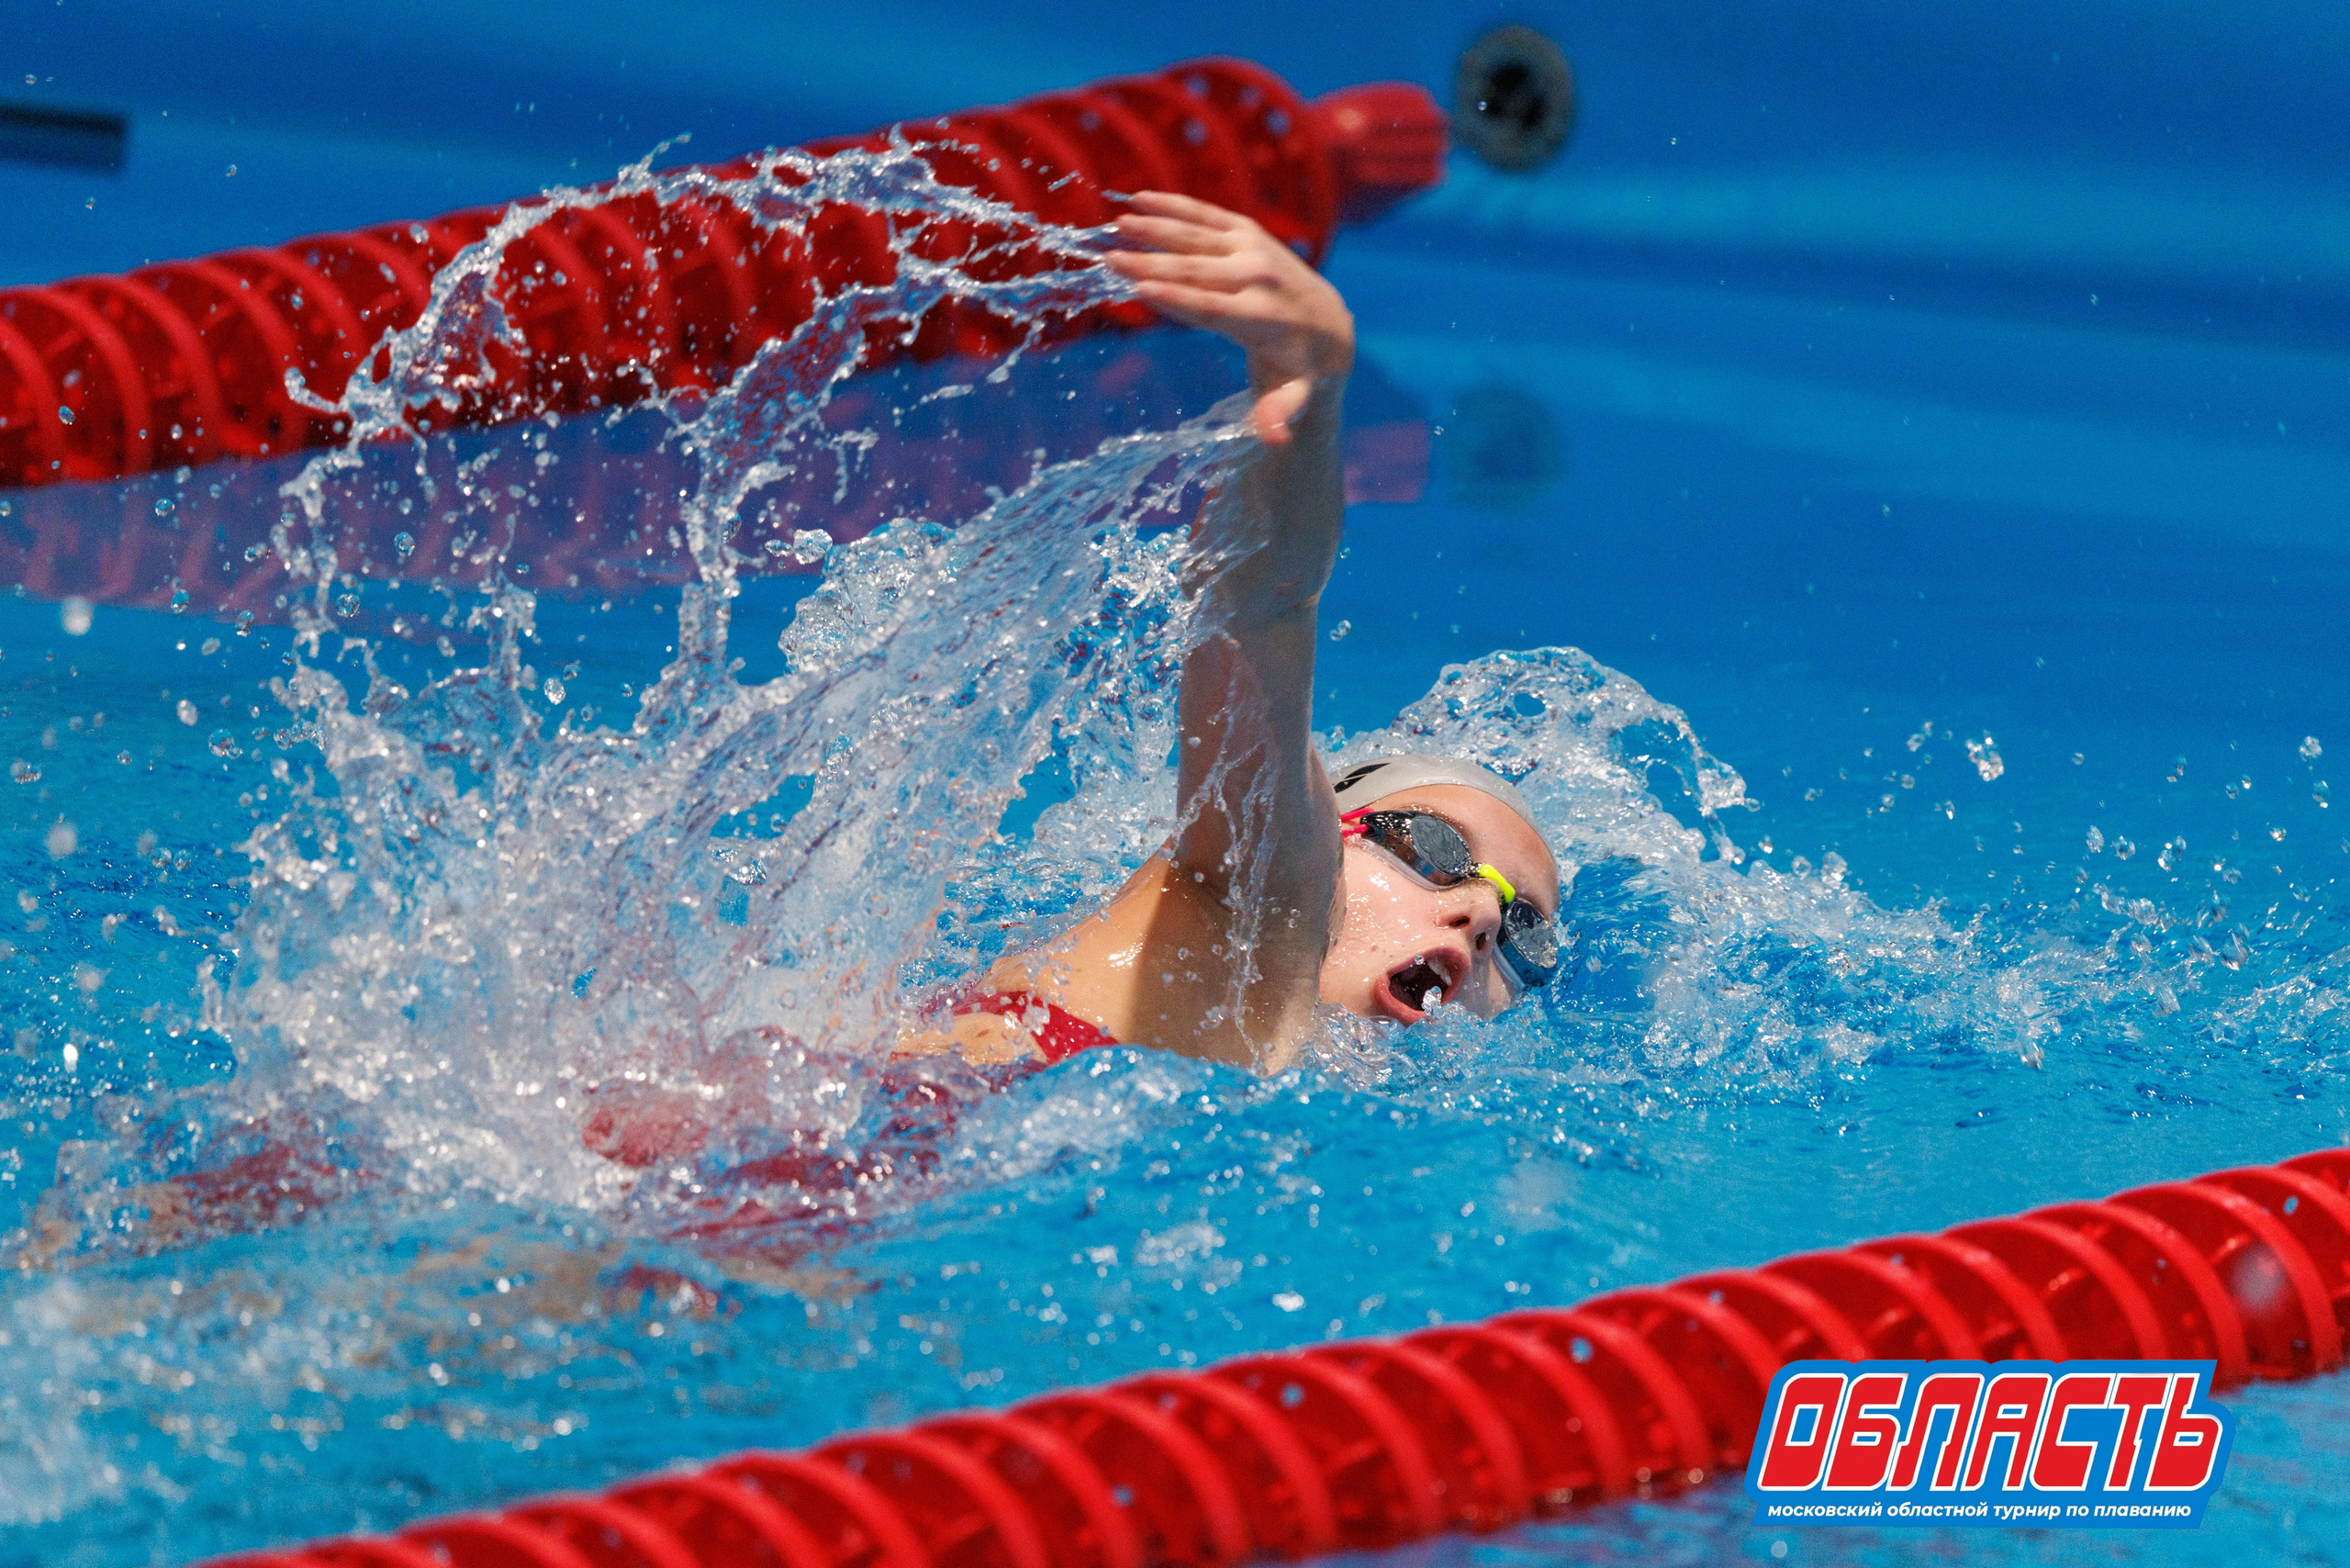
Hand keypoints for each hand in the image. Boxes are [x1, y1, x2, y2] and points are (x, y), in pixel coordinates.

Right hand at [1104, 192, 1353, 445]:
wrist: (1326, 320)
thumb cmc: (1296, 368)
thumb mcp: (1293, 394)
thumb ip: (1279, 413)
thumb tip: (1275, 442)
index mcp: (1262, 317)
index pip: (1212, 307)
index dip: (1176, 298)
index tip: (1140, 288)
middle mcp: (1258, 277)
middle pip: (1196, 269)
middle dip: (1152, 262)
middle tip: (1110, 258)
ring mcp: (1253, 248)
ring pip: (1197, 236)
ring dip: (1155, 229)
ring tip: (1117, 225)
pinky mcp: (1247, 231)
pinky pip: (1206, 215)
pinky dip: (1174, 206)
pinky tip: (1139, 198)